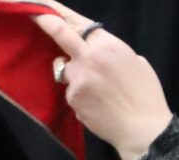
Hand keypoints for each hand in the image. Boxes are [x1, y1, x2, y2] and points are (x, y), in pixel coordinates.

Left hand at [33, 4, 172, 159]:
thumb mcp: (137, 62)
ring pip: (65, 69)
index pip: (78, 22)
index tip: (42, 4)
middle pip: (60, 33)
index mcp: (109, 45)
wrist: (143, 129)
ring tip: (97, 90)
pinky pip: (70, 90)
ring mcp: (79, 78)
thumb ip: (112, 52)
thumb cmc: (146, 95)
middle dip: (44, 20)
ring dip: (74, 74)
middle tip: (32, 13)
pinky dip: (79, 96)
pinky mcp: (73, 98)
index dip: (58, 12)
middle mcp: (90, 57)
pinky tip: (97, 105)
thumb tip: (98, 50)